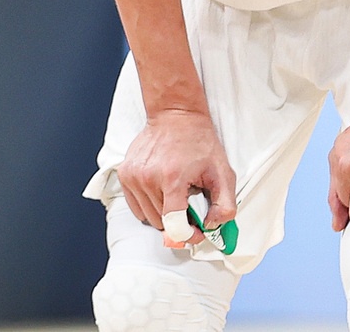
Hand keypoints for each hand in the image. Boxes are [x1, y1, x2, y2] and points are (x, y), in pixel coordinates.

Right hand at [118, 108, 236, 246]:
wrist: (175, 114)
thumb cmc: (199, 141)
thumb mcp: (223, 171)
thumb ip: (225, 204)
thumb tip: (213, 226)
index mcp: (172, 179)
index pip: (174, 226)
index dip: (188, 235)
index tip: (197, 231)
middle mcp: (148, 179)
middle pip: (162, 223)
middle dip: (179, 220)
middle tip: (191, 202)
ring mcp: (133, 177)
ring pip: (148, 217)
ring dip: (164, 213)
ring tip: (177, 192)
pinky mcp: (124, 175)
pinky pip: (136, 207)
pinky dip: (150, 205)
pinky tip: (163, 189)